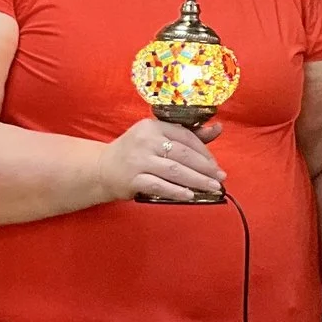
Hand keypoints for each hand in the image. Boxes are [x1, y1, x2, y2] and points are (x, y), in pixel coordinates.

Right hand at [104, 117, 225, 202]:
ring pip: (174, 170)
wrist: (101, 168)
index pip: (185, 136)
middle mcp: (146, 140)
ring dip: (197, 180)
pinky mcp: (132, 179)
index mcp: (153, 126)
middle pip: (183, 154)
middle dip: (205, 168)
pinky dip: (176, 191)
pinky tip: (190, 195)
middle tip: (220, 178)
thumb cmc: (134, 152)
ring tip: (212, 188)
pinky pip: (159, 185)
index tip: (215, 165)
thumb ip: (186, 135)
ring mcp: (138, 160)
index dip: (204, 151)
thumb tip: (218, 128)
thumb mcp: (157, 138)